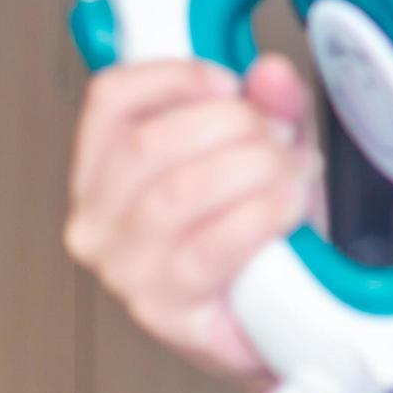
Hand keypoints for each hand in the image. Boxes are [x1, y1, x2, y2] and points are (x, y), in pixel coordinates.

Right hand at [63, 52, 325, 383]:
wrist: (278, 318)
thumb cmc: (259, 232)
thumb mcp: (272, 151)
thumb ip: (276, 107)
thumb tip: (273, 74)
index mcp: (109, 166)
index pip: (111, 99)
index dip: (174, 78)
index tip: (228, 82)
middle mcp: (99, 217)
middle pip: (150, 142)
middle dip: (234, 127)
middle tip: (280, 138)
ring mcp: (125, 267)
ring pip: (179, 192)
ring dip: (253, 170)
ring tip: (293, 173)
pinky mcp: (163, 309)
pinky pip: (208, 248)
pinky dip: (260, 215)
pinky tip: (287, 207)